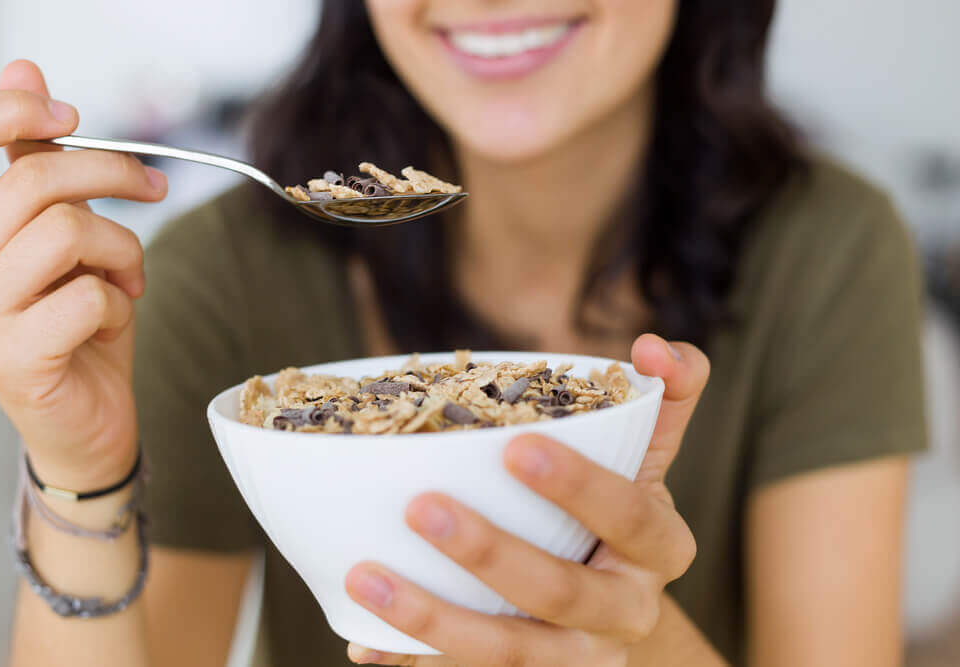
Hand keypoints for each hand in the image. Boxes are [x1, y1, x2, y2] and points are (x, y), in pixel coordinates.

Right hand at [0, 60, 167, 490]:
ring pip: (67, 232)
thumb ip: (37, 160)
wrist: (85, 419)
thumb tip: (24, 67)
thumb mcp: (65, 233)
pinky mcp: (13, 357)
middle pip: (35, 180)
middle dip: (112, 174)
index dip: (11, 111)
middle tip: (151, 189)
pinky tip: (112, 318)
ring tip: (127, 276)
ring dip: (122, 249)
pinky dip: (119, 300)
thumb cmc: (77, 323)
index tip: (70, 111)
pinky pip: (87, 296)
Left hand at [343, 334, 709, 665]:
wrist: (618, 599)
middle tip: (422, 507)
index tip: (515, 445)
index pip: (629, 516)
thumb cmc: (618, 507)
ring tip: (367, 575)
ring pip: (511, 652)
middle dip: (491, 553)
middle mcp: (625, 611)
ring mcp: (576, 657)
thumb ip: (665, 395)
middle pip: (563, 594)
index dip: (579, 486)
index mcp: (660, 546)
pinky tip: (365, 642)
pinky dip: (415, 660)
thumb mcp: (649, 454)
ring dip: (435, 618)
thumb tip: (654, 346)